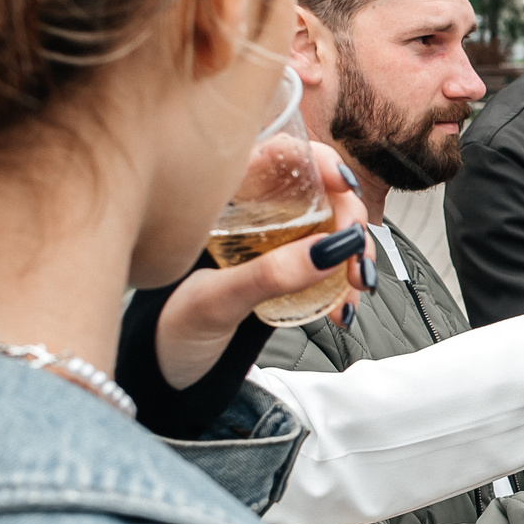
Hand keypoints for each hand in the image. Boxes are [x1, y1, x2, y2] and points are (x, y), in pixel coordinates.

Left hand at [155, 147, 369, 387]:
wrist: (167, 367)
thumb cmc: (171, 324)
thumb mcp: (217, 300)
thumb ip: (268, 275)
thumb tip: (329, 251)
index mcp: (229, 198)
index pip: (283, 156)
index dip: (322, 161)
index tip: (345, 185)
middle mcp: (258, 213)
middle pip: (323, 194)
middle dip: (351, 220)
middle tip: (353, 255)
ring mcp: (277, 244)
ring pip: (334, 231)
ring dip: (356, 255)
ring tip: (355, 288)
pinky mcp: (289, 274)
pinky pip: (331, 268)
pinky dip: (346, 286)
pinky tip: (342, 310)